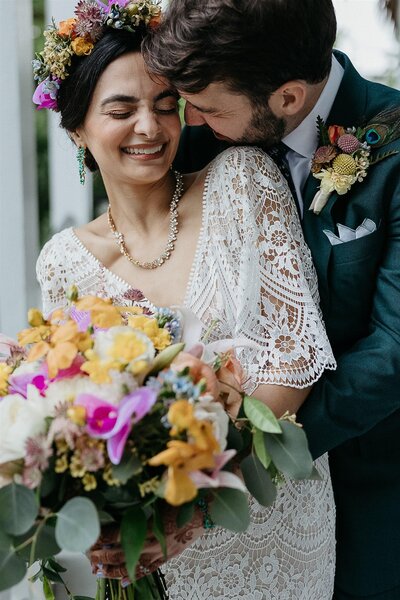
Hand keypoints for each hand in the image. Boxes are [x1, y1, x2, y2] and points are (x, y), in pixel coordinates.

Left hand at [89, 504, 203, 578]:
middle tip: (90, 555)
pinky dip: (134, 576)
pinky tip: (122, 581)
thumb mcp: (161, 500)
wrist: (204, 512)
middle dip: (104, 555)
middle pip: (123, 553)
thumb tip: (121, 509)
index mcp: (152, 526)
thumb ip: (143, 506)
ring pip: (133, 566)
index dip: (106, 537)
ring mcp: (160, 552)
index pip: (122, 534)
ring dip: (114, 569)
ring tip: (99, 570)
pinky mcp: (167, 557)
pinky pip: (148, 571)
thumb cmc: (183, 501)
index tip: (93, 536)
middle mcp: (155, 542)